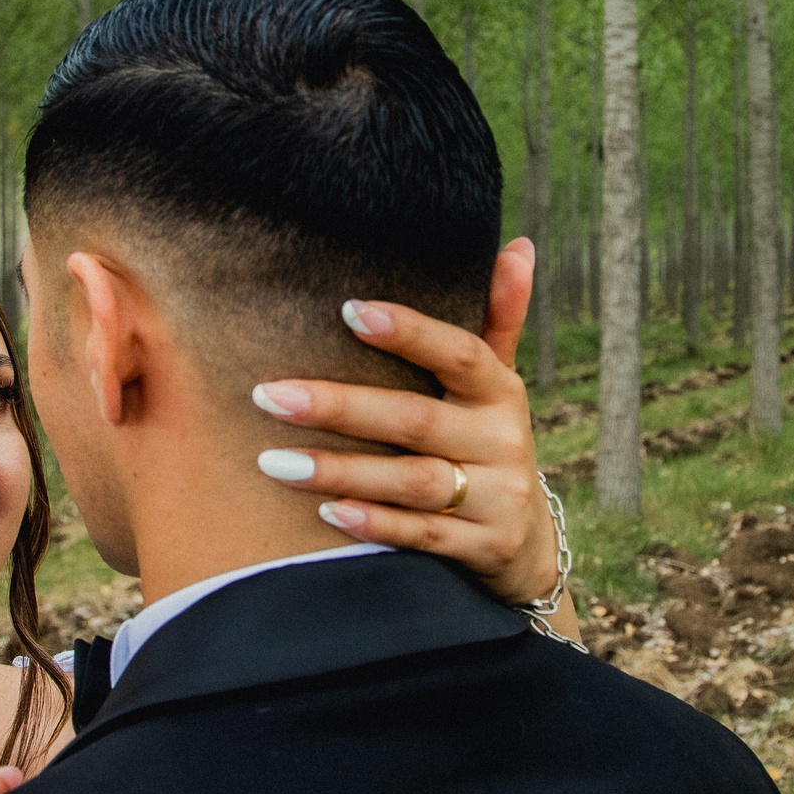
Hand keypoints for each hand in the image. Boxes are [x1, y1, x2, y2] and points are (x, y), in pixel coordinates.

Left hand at [247, 237, 571, 627]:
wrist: (526, 544)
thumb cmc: (486, 444)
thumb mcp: (498, 385)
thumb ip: (498, 318)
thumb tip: (518, 245)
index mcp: (500, 392)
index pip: (461, 352)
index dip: (410, 332)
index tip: (348, 310)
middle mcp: (502, 441)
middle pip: (415, 420)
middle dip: (339, 406)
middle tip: (267, 395)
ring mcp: (496, 499)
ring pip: (410, 482)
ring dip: (340, 471)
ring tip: (273, 461)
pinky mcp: (482, 548)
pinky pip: (420, 536)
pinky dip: (374, 524)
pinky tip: (324, 512)